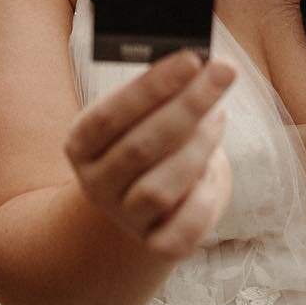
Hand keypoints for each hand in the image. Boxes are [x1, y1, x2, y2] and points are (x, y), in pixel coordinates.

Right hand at [64, 48, 235, 259]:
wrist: (146, 200)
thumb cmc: (150, 137)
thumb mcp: (143, 111)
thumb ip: (163, 89)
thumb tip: (200, 64)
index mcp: (81, 144)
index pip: (110, 115)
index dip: (151, 87)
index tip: (191, 60)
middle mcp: (96, 184)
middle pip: (140, 147)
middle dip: (188, 105)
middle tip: (224, 72)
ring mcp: (124, 217)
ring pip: (159, 189)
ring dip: (197, 149)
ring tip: (217, 118)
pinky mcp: (157, 244)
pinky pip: (183, 229)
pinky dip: (205, 196)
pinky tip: (213, 168)